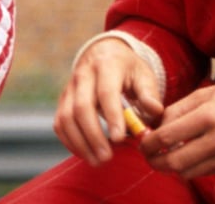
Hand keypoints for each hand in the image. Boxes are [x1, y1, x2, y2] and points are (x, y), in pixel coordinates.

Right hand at [54, 38, 162, 165]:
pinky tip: (85, 153)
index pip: (106, 92)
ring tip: (97, 161)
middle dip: (93, 135)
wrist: (104, 53)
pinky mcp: (63, 99)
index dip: (111, 116)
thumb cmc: (128, 68)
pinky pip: (59, 123)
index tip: (119, 138)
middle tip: (106, 157)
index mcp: (107, 64)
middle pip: (81, 106)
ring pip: (66, 117)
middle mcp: (84, 74)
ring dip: (79, 142)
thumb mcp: (143, 74)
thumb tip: (155, 111)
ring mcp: (70, 87)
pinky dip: (69, 141)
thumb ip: (149, 93)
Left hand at [138, 74, 214, 179]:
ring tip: (167, 156)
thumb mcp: (207, 93)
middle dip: (156, 162)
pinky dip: (192, 167)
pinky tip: (189, 155)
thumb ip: (179, 109)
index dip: (149, 144)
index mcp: (208, 116)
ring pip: (189, 171)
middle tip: (149, 156)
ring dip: (173, 167)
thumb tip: (155, 126)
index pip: (167, 137)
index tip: (142, 143)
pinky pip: (205, 172)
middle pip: (175, 162)